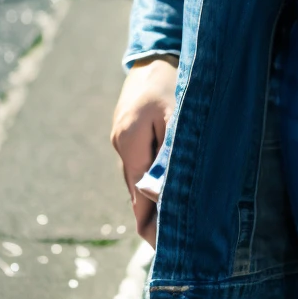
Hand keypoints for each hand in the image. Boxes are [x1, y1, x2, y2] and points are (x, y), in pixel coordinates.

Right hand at [111, 55, 177, 246]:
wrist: (157, 50)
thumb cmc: (174, 78)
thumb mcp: (177, 112)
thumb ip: (170, 152)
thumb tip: (162, 195)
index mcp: (130, 140)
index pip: (139, 197)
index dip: (153, 225)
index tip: (168, 248)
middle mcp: (120, 144)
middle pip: (135, 194)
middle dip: (153, 218)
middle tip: (176, 245)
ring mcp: (120, 140)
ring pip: (136, 182)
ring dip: (152, 201)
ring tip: (175, 227)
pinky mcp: (126, 134)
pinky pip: (138, 166)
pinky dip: (150, 182)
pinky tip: (166, 194)